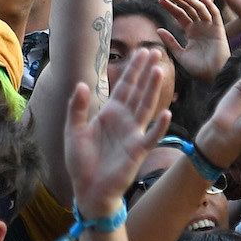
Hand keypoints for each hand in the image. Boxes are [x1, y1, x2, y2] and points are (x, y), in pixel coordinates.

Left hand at [64, 38, 172, 220]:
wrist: (87, 189)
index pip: (124, 86)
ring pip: (146, 107)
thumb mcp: (73, 130)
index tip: (141, 51)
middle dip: (146, 71)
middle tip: (156, 51)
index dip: (133, 69)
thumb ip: (77, 107)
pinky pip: (151, 137)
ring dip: (153, 90)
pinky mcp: (137, 151)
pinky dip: (159, 126)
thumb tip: (82, 84)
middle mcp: (124, 120)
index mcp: (110, 113)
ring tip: (160, 71)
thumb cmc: (81, 161)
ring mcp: (133, 134)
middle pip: (138, 91)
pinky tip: (167, 113)